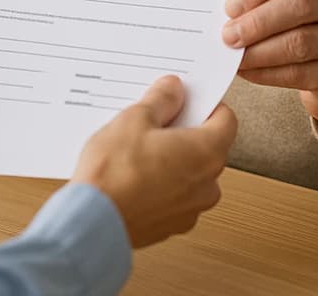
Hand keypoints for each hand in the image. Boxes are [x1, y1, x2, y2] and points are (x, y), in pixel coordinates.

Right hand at [73, 76, 236, 247]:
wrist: (91, 222)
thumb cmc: (115, 173)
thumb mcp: (135, 118)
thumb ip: (162, 100)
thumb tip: (173, 91)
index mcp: (207, 153)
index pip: (226, 119)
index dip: (206, 104)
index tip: (186, 98)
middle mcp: (207, 185)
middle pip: (208, 146)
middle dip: (185, 130)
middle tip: (156, 119)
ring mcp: (190, 210)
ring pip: (190, 173)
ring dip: (173, 158)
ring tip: (139, 147)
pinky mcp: (170, 226)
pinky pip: (174, 195)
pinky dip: (162, 182)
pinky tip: (134, 173)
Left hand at [222, 0, 317, 135]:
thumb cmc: (308, 17)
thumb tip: (231, 10)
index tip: (230, 6)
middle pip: (298, 4)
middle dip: (257, 22)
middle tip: (229, 35)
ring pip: (300, 43)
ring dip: (260, 52)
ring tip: (236, 56)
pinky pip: (302, 73)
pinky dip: (269, 73)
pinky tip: (250, 71)